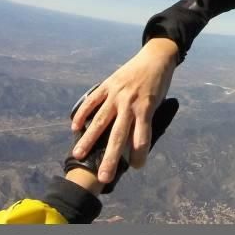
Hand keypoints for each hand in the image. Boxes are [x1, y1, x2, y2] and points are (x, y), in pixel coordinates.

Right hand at [68, 39, 178, 187]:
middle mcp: (130, 103)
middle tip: (104, 176)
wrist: (157, 57)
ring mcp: (116, 94)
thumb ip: (145, 121)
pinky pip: (92, 101)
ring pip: (100, 120)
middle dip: (111, 157)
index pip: (142, 137)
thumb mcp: (158, 103)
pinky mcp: (106, 85)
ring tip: (78, 155)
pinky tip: (74, 128)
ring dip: (89, 139)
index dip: (139, 154)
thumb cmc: (159, 85)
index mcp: (146, 108)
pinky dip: (82, 114)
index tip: (136, 167)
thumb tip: (136, 143)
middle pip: (119, 135)